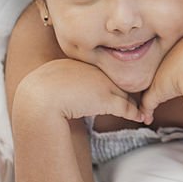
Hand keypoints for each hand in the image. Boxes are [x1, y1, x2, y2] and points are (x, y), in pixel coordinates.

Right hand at [16, 59, 145, 123]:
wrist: (40, 98)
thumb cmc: (41, 93)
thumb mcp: (53, 82)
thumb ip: (65, 84)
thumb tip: (69, 93)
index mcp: (82, 63)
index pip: (102, 74)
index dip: (111, 83)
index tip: (117, 91)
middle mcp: (95, 71)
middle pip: (116, 81)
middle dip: (126, 90)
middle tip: (139, 99)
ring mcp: (102, 84)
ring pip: (124, 94)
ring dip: (133, 103)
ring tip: (142, 110)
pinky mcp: (106, 99)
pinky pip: (126, 107)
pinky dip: (134, 113)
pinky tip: (141, 118)